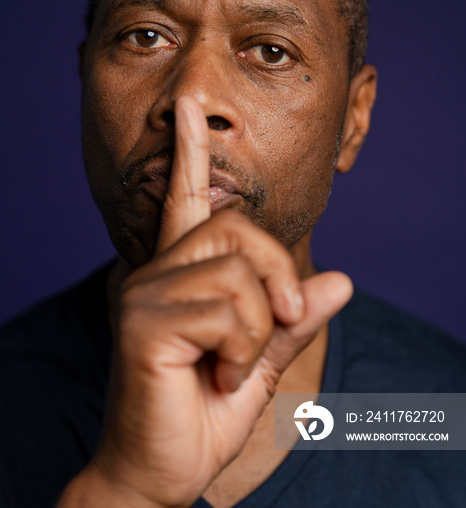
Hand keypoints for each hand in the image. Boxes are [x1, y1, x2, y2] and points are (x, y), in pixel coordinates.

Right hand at [58, 96, 351, 507]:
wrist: (160, 472)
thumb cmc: (204, 412)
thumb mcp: (262, 361)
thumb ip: (295, 318)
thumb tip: (343, 280)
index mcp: (179, 273)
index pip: (184, 198)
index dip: (190, 152)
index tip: (191, 111)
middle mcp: (156, 271)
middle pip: (238, 228)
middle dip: (278, 275)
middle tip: (280, 321)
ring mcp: (144, 292)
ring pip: (240, 274)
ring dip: (258, 329)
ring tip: (230, 367)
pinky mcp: (142, 321)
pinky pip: (228, 309)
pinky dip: (243, 350)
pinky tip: (215, 376)